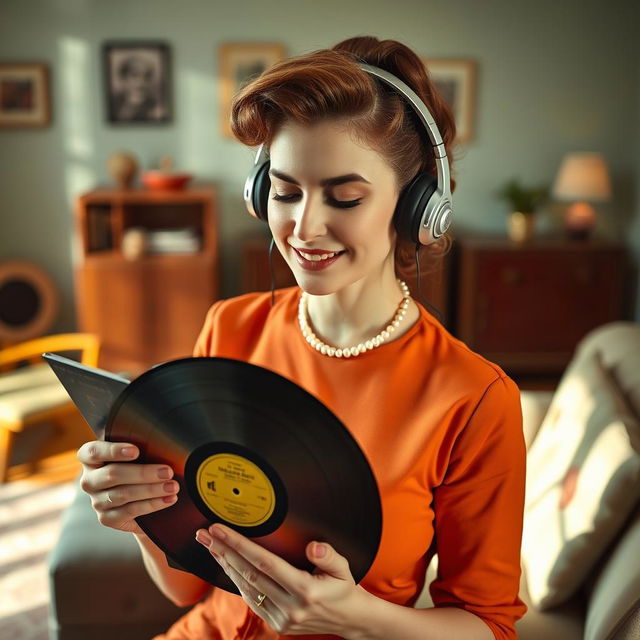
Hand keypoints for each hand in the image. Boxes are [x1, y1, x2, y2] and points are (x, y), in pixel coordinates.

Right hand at [77, 441, 179, 534]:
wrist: (140, 498)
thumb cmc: (139, 465)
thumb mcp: (137, 453)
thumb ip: (141, 446)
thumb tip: (163, 441)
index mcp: (91, 458)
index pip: (93, 451)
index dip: (113, 450)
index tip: (136, 451)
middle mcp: (89, 480)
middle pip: (112, 474)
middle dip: (143, 473)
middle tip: (167, 472)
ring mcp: (96, 501)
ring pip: (123, 494)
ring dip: (151, 490)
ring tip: (172, 486)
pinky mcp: (107, 518)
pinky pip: (130, 511)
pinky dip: (152, 504)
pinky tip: (168, 499)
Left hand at [195, 523, 368, 635]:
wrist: (349, 620)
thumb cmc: (343, 588)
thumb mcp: (343, 567)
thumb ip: (328, 555)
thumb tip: (313, 547)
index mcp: (305, 589)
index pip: (264, 563)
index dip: (239, 545)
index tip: (221, 530)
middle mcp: (290, 606)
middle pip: (248, 574)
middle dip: (224, 551)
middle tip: (204, 534)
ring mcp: (281, 618)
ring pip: (245, 588)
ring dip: (225, 565)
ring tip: (210, 546)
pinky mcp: (277, 624)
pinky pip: (251, 600)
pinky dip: (236, 581)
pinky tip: (227, 566)